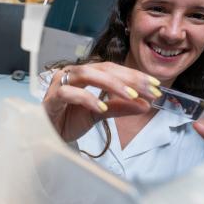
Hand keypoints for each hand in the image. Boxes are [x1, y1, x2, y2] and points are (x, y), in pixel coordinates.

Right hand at [42, 62, 161, 141]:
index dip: (134, 76)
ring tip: (131, 96)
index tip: (155, 86)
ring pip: (86, 74)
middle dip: (128, 78)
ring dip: (111, 84)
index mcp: (85, 74)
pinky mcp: (51, 98)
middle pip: (102, 68)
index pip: (112, 69)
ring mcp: (60, 83)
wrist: (48, 135)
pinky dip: (86, 99)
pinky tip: (102, 108)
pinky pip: (69, 93)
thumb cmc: (70, 120)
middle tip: (149, 90)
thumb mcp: (100, 114)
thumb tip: (145, 104)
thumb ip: (120, 107)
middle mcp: (72, 73)